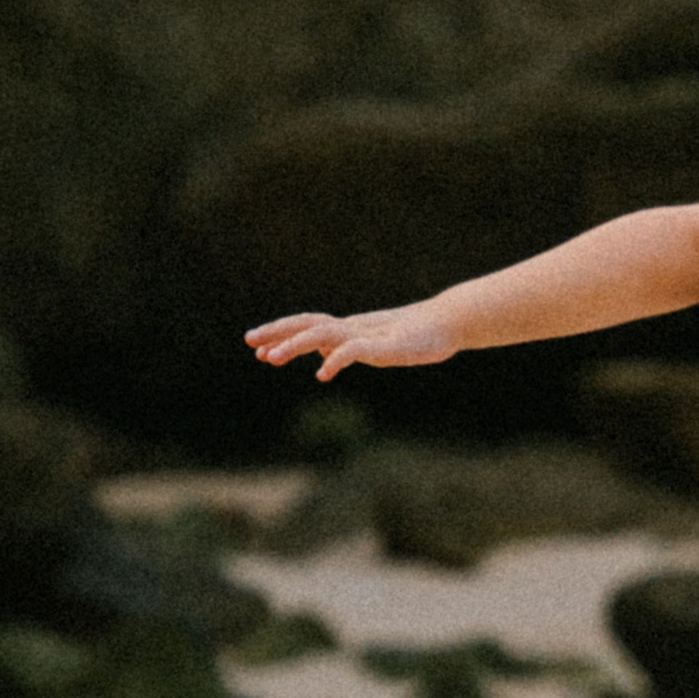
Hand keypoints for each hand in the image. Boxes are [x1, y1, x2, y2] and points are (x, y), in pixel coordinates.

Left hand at [244, 302, 459, 379]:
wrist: (449, 323)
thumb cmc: (418, 336)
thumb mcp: (377, 347)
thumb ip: (348, 350)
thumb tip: (323, 356)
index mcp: (349, 329)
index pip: (308, 326)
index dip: (283, 334)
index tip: (258, 348)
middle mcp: (352, 328)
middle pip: (307, 324)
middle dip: (277, 332)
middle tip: (249, 341)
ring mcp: (366, 335)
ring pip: (322, 334)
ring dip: (295, 344)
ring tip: (273, 358)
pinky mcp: (383, 345)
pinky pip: (353, 351)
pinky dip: (335, 359)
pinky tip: (322, 374)